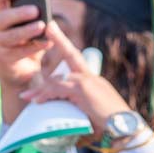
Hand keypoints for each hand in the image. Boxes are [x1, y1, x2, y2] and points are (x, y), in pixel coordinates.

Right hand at [0, 0, 49, 91]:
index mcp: (1, 13)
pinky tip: (47, 43)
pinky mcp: (2, 57)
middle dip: (19, 13)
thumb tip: (44, 10)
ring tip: (42, 26)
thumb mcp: (32, 26)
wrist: (23, 68)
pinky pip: (19, 52)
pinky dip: (35, 47)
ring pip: (11, 35)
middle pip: (3, 17)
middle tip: (35, 10)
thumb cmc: (29, 41)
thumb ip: (35, 17)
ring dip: (27, 30)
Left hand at [19, 22, 130, 137]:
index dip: (69, 46)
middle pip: (70, 57)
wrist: (126, 126)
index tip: (61, 34)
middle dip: (60, 40)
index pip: (79, 60)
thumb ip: (81, 103)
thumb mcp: (94, 109)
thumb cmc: (113, 122)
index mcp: (95, 80)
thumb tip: (67, 109)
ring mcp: (87, 81)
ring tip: (27, 97)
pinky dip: (46, 95)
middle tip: (50, 26)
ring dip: (41, 90)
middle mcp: (91, 77)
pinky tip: (37, 101)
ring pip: (58, 80)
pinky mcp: (81, 88)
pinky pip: (57, 89)